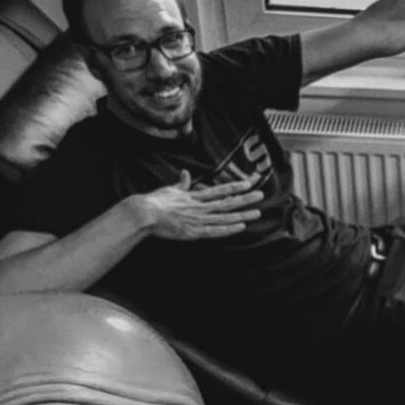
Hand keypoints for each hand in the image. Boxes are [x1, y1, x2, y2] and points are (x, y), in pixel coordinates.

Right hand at [134, 171, 263, 240]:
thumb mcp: (170, 190)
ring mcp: (198, 220)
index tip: (248, 184)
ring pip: (225, 217)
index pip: (219, 191)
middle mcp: (199, 207)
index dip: (235, 187)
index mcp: (194, 197)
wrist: (143, 213)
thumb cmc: (154, 202)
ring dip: (242, 215)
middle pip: (227, 202)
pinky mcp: (193, 232)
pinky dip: (228, 229)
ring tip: (257, 213)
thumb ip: (182, 184)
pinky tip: (241, 226)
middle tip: (261, 195)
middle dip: (245, 199)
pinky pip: (214, 231)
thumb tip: (185, 173)